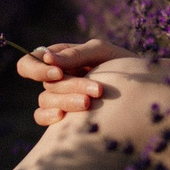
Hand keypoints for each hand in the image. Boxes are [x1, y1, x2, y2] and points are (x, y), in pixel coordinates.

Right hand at [18, 39, 132, 127]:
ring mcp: (58, 97)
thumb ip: (76, 53)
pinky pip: (42, 117)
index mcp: (58, 58)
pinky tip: (62, 117)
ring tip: (91, 103)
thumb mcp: (102, 51)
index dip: (37, 69)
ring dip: (68, 102)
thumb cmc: (119, 63)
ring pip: (47, 100)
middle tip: (97, 90)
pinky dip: (48, 117)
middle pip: (46, 84)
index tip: (58, 73)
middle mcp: (54, 78)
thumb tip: (47, 58)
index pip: (29, 62)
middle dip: (71, 86)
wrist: (140, 87)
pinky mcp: (62, 115)